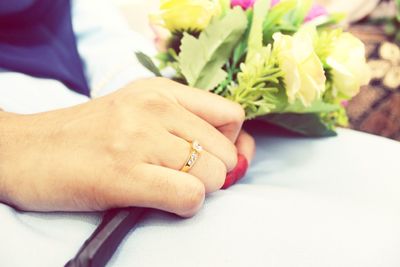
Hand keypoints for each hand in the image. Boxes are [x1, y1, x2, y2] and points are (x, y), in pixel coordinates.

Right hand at [0, 78, 244, 216]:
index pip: (232, 115)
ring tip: (166, 186)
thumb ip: (186, 122)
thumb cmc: (87, 135)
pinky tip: (160, 199)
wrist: (25, 149)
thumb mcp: (138, 109)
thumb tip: (241, 151)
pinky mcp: (124, 175)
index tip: (216, 157)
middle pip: (227, 151)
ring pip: (213, 174)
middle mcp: (154, 108)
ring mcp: (138, 139)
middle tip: (184, 176)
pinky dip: (184, 205)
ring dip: (199, 188)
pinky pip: (189, 196)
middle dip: (215, 172)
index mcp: (161, 90)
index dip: (233, 142)